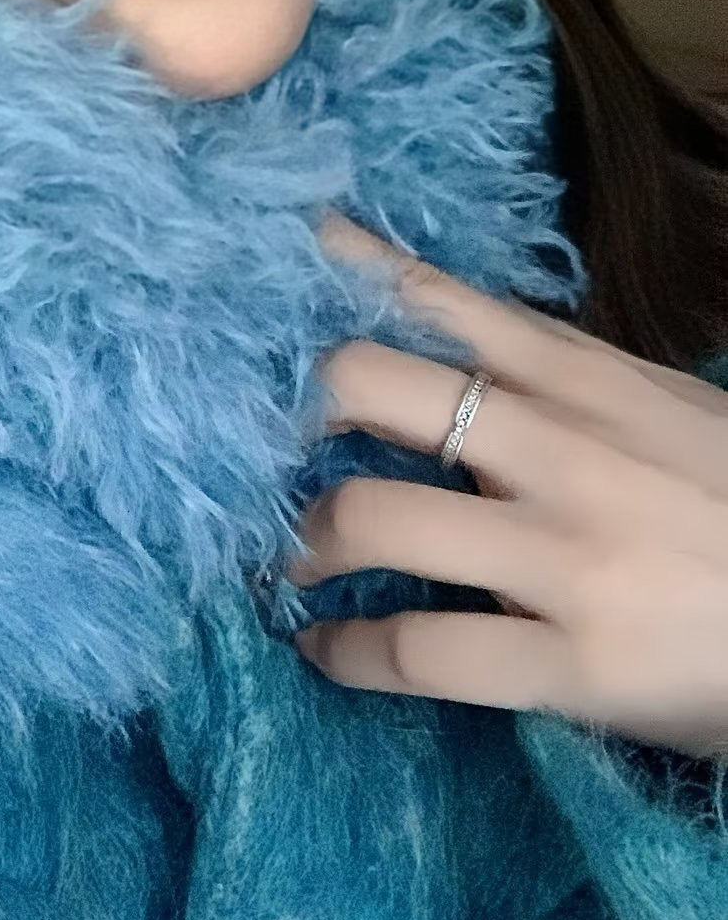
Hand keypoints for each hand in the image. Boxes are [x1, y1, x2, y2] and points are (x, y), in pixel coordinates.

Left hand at [285, 212, 727, 758]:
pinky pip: (417, 651)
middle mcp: (559, 448)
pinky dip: (345, 654)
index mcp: (585, 379)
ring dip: (300, 541)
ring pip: (371, 517)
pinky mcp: (571, 662)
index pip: (439, 299)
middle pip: (371, 384)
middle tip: (255, 443)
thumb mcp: (665, 409)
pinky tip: (320, 653)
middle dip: (291, 410)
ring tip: (282, 560)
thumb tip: (463, 358)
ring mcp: (561, 554)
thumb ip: (565, 383)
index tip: (272, 257)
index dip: (345, 272)